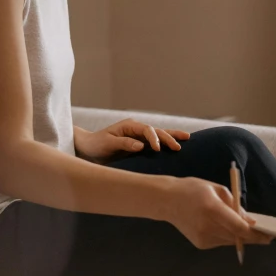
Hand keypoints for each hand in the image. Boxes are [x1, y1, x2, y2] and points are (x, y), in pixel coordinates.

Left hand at [74, 118, 190, 162]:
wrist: (88, 148)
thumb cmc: (96, 145)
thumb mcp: (107, 143)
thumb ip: (123, 143)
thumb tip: (141, 146)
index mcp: (129, 126)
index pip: (146, 130)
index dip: (154, 139)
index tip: (158, 149)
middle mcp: (136, 129)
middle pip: (156, 131)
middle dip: (168, 137)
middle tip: (179, 147)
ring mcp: (139, 136)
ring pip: (159, 135)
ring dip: (172, 137)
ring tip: (187, 138)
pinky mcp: (139, 145)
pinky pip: (155, 143)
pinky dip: (166, 143)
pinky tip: (177, 144)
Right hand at [163, 177, 272, 248]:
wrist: (165, 200)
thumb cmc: (191, 189)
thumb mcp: (215, 189)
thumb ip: (234, 204)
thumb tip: (250, 222)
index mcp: (212, 208)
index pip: (240, 227)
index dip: (256, 233)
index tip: (268, 234)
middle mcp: (207, 226)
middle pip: (239, 237)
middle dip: (252, 236)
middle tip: (261, 232)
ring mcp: (203, 237)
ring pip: (232, 241)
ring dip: (239, 236)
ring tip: (235, 224)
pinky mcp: (200, 244)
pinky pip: (221, 242)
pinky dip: (226, 236)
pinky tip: (217, 226)